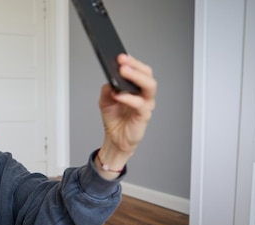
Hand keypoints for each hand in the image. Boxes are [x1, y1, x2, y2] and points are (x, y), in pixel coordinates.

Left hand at [97, 54, 156, 176]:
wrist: (115, 139)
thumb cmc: (114, 118)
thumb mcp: (105, 100)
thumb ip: (107, 89)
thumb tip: (110, 80)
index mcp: (135, 87)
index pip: (138, 69)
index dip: (131, 61)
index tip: (120, 55)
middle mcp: (143, 93)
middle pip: (147, 74)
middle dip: (135, 65)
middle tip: (122, 60)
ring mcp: (146, 103)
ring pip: (149, 86)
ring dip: (136, 77)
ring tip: (123, 72)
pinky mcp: (144, 115)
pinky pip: (140, 104)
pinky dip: (128, 98)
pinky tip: (118, 95)